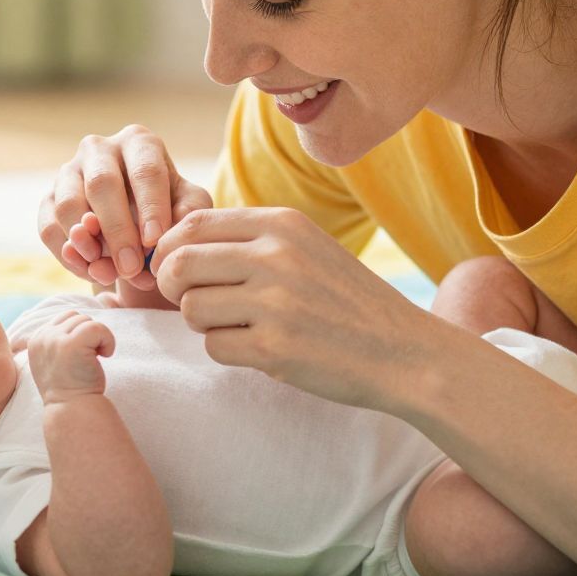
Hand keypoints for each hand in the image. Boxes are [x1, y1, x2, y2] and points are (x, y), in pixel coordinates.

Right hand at [27, 311, 115, 404]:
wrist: (73, 410)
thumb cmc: (70, 388)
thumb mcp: (53, 361)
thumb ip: (57, 341)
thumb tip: (77, 320)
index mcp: (36, 340)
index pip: (64, 318)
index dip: (79, 333)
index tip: (82, 356)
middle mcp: (42, 337)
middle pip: (76, 317)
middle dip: (88, 334)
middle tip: (90, 358)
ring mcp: (55, 340)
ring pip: (88, 321)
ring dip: (98, 338)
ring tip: (95, 359)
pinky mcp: (72, 344)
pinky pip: (98, 328)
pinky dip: (108, 340)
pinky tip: (105, 357)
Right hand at [39, 125, 212, 292]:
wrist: (136, 221)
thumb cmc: (168, 207)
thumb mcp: (188, 205)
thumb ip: (186, 214)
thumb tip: (161, 235)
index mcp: (139, 142)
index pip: (145, 171)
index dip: (150, 207)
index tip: (154, 241)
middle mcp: (99, 149)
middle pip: (102, 185)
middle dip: (117, 230)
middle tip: (130, 267)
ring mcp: (68, 171)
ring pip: (68, 206)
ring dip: (87, 244)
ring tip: (108, 272)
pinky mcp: (48, 199)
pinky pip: (48, 228)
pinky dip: (67, 255)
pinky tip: (91, 271)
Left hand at [150, 207, 441, 410]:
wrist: (404, 352)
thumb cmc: (348, 303)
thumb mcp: (308, 249)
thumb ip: (251, 240)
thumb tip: (174, 246)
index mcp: (283, 223)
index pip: (194, 223)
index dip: (172, 250)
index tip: (182, 273)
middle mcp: (276, 255)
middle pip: (180, 263)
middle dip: (176, 288)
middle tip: (199, 304)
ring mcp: (275, 301)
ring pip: (191, 308)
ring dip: (205, 324)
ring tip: (241, 327)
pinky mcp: (273, 346)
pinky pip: (214, 346)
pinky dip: (229, 352)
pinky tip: (261, 350)